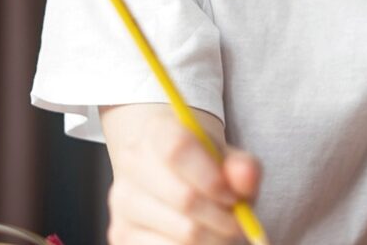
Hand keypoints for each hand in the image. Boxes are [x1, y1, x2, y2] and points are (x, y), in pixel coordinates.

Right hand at [104, 106, 261, 244]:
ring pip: (182, 233)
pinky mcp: (121, 234)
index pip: (178, 150)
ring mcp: (122, 202)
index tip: (233, 196)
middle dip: (223, 218)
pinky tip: (201, 239)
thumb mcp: (228, 159)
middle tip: (237, 222)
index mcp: (157, 132)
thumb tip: (246, 176)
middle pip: (185, 199)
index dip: (212, 179)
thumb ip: (242, 166)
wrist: (170, 175)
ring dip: (214, 238)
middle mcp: (132, 164)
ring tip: (221, 230)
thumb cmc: (204, 167)